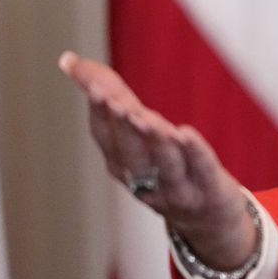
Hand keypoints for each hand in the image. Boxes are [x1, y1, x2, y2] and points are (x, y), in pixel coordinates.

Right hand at [59, 51, 255, 266]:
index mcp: (122, 165)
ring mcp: (177, 188)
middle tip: (114, 100)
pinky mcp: (209, 189)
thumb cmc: (165, 167)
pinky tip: (186, 133)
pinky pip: (201, 169)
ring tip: (144, 116)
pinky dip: (194, 152)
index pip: (107, 137)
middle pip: (130, 152)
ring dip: (153, 139)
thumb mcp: (136, 135)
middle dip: (122, 126)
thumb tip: (68, 59)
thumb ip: (111, 95)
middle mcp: (144, 180)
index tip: (95, 86)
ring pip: (164, 163)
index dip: (101, 113)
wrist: (207, 219)